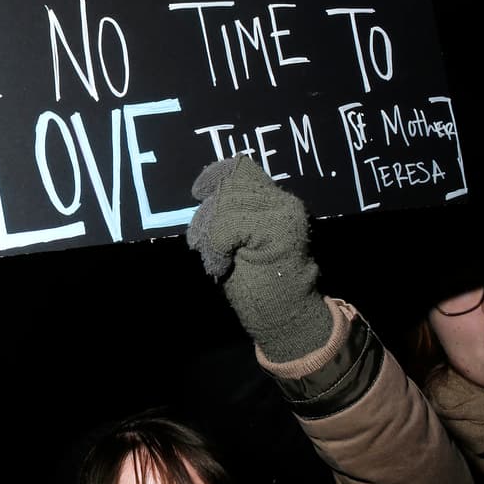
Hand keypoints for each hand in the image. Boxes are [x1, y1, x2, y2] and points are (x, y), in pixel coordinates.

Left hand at [186, 155, 332, 362]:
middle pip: (229, 185)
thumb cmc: (256, 283)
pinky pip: (228, 225)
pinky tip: (220, 265)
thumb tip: (206, 193)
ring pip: (227, 204)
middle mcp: (283, 202)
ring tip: (214, 259)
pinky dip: (216, 247)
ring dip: (209, 233)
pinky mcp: (279, 229)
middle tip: (200, 243)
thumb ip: (228, 215)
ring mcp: (283, 213)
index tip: (198, 191)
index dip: (216, 175)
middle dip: (207, 214)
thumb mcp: (236, 241)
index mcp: (274, 201)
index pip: (242, 169)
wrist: (284, 315)